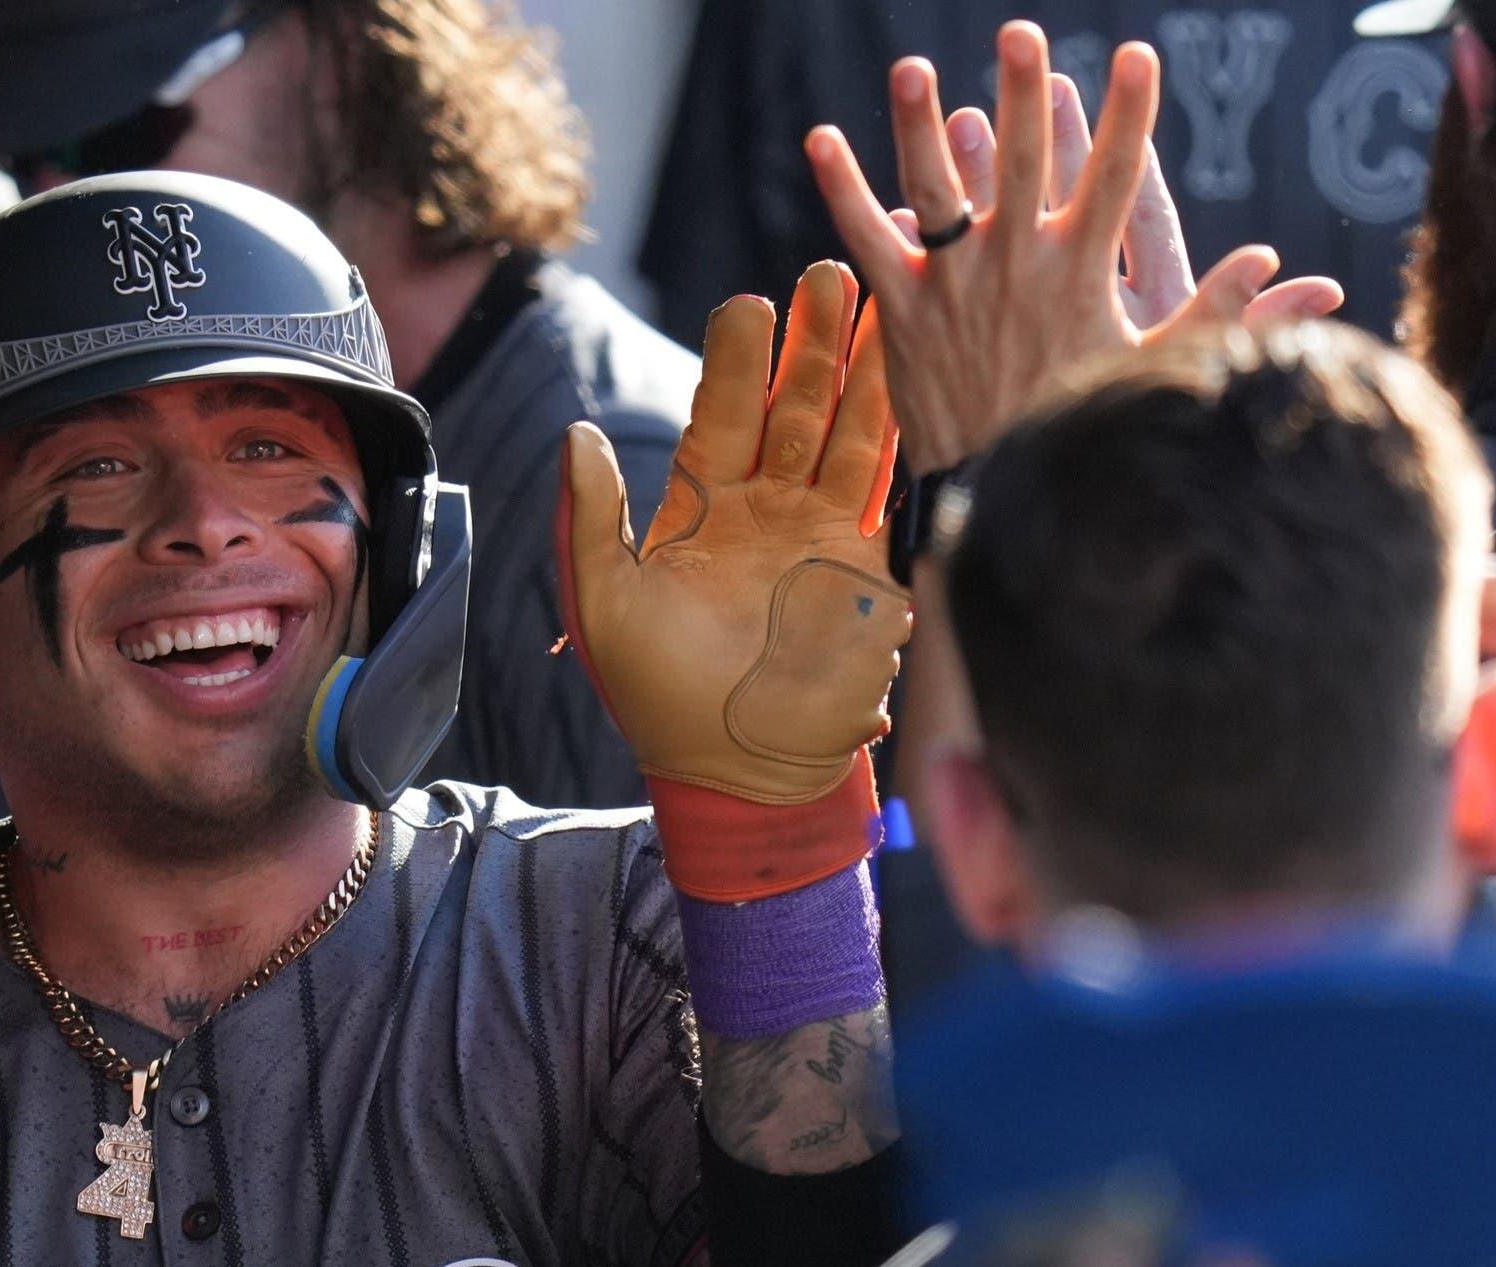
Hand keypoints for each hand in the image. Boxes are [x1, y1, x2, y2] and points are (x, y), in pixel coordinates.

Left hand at [561, 262, 906, 813]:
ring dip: (863, 369)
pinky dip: (903, 431)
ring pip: (847, 429)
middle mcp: (765, 506)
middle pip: (792, 404)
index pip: (719, 411)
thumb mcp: (604, 606)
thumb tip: (575, 435)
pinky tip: (920, 379)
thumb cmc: (658, 697)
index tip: (748, 302)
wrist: (737, 770)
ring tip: (882, 299)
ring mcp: (819, 530)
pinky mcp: (864, 564)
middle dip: (811, 340)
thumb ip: (591, 520)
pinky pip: (887, 485)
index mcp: (700, 507)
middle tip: (829, 267)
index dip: (736, 359)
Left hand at [806, 29, 1329, 470]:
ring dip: (920, 125)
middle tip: (1019, 32)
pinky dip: (842, 190)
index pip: (1117, 177)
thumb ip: (1212, 312)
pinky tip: (820, 139)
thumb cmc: (1074, 425)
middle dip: (1025, 94)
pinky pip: (866, 238)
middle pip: (1024, 164)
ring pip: (935, 190)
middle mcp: (1016, 267)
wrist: (994, 492)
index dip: (1130, 115)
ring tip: (911, 66)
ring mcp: (953, 285)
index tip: (1139, 55)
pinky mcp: (900, 309)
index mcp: (1081, 274)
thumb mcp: (1146, 368)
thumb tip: (1281, 269)